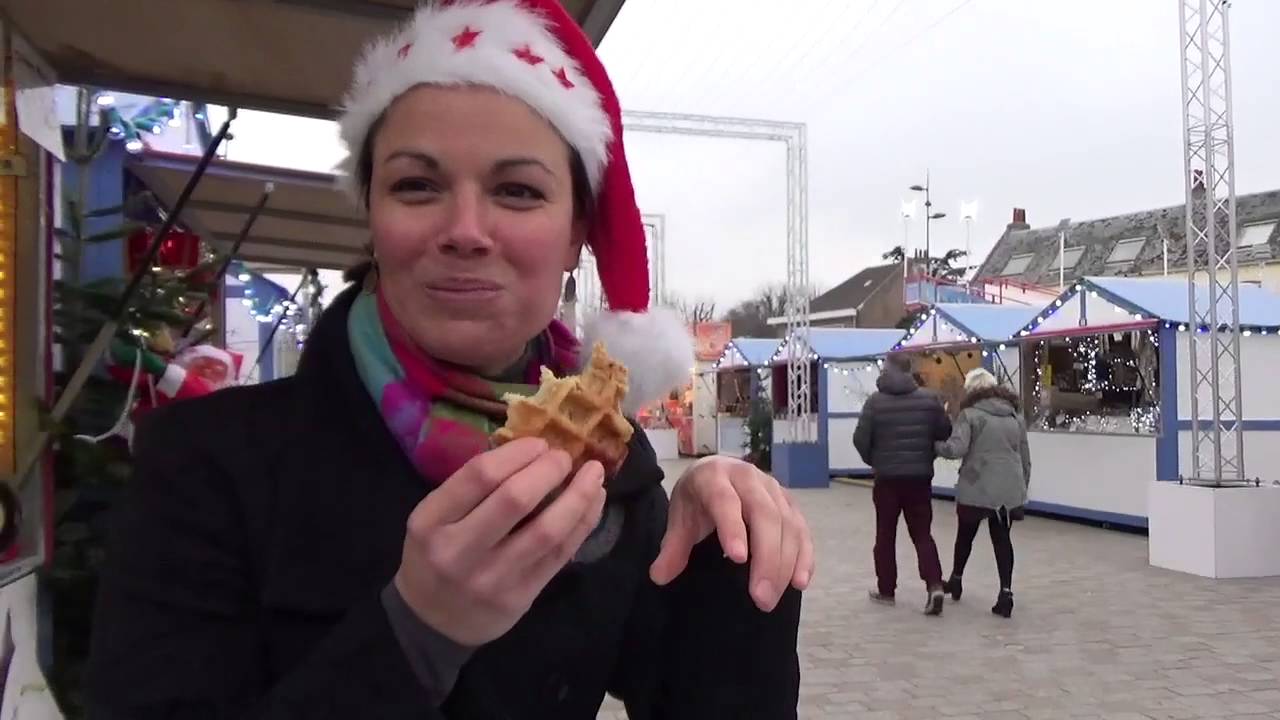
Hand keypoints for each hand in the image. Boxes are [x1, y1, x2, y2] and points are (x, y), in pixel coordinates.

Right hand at [394, 438, 605, 646]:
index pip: (479, 475)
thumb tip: (529, 449)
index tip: (539, 443)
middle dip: (549, 470)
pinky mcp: (521, 597)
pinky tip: (593, 502)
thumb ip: (470, 488)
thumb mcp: (433, 518)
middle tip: (564, 457)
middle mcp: (459, 551)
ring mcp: (492, 578)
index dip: (517, 453)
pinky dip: (582, 523)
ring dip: (578, 496)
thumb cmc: (434, 556)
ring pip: (547, 530)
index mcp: (430, 522)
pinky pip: (560, 554)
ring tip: (594, 474)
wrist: (432, 622)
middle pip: (515, 499)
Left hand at [649, 456, 814, 611]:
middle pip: (765, 515)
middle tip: (761, 597)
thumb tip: (659, 576)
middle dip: (766, 558)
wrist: (715, 472)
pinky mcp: (790, 503)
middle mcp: (748, 478)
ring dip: (785, 563)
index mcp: (715, 477)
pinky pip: (802, 529)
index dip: (733, 528)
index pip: (725, 501)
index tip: (738, 559)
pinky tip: (800, 582)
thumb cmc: (697, 499)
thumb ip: (672, 547)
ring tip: (772, 598)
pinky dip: (804, 556)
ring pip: (788, 524)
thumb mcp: (680, 518)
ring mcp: (774, 489)